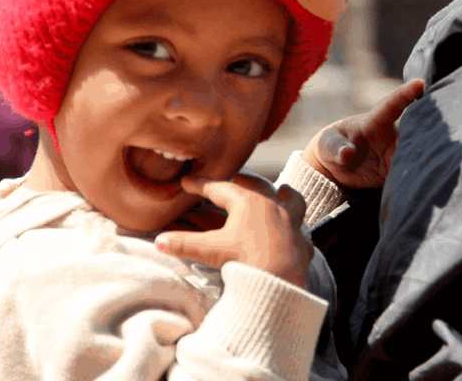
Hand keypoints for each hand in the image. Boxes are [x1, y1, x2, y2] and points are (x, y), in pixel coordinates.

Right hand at [154, 174, 312, 287]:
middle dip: (244, 181)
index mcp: (248, 202)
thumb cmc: (245, 260)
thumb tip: (159, 241)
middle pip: (257, 186)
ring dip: (285, 194)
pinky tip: (295, 234)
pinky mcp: (302, 243)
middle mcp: (273, 206)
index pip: (220, 188)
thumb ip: (184, 244)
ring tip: (283, 191)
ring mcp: (291, 223)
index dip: (201, 184)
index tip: (187, 181)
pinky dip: (296, 230)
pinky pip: (301, 232)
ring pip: (292, 200)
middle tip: (235, 179)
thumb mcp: (211, 250)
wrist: (279, 283)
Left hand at [302, 78, 423, 189]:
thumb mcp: (326, 143)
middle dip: (428, 130)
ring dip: (424, 156)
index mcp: (373, 122)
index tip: (420, 82)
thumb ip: (336, 146)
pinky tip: (426, 179)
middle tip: (440, 132)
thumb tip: (348, 154)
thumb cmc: (330, 145)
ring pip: (416, 152)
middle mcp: (390, 136)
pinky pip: (410, 172)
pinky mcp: (396, 171)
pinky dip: (418, 176)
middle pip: (413, 129)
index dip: (406, 93)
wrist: (334, 169)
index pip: (392, 104)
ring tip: (435, 161)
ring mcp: (395, 153)